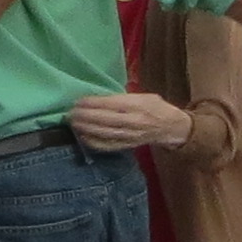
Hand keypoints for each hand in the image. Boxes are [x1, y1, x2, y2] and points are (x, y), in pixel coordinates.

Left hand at [62, 91, 193, 150]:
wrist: (170, 127)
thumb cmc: (155, 106)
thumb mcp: (143, 95)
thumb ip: (124, 96)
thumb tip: (99, 96)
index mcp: (138, 105)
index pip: (112, 104)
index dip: (93, 103)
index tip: (79, 101)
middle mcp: (134, 121)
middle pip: (106, 120)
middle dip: (86, 116)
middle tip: (71, 112)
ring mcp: (130, 135)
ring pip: (105, 133)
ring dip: (87, 128)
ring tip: (73, 123)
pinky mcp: (128, 146)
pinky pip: (108, 146)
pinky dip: (94, 142)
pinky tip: (83, 137)